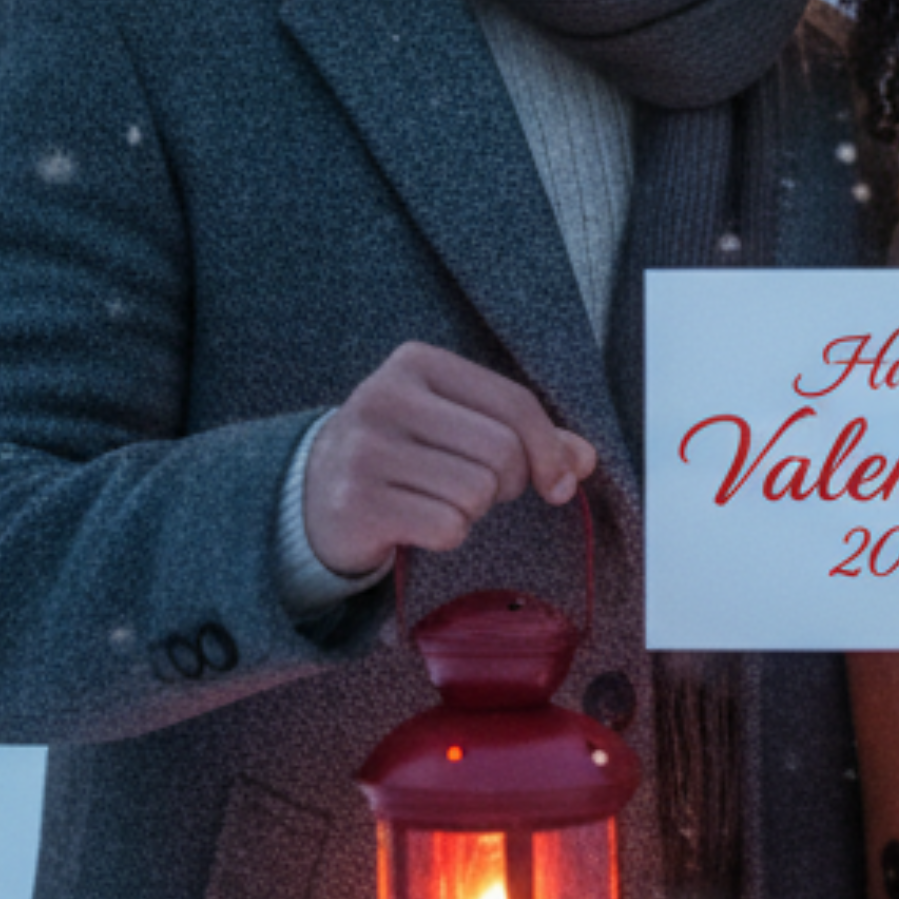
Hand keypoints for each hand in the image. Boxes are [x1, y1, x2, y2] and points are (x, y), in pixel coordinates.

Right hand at [299, 343, 597, 575]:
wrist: (314, 490)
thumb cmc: (402, 451)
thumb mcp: (457, 424)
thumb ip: (525, 435)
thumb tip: (584, 459)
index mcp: (417, 363)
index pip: (514, 404)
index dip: (550, 449)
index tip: (558, 481)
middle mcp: (385, 397)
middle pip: (501, 452)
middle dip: (508, 483)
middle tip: (481, 490)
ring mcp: (367, 450)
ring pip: (476, 492)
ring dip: (473, 511)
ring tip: (441, 500)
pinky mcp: (357, 503)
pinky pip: (447, 527)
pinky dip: (447, 534)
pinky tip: (418, 522)